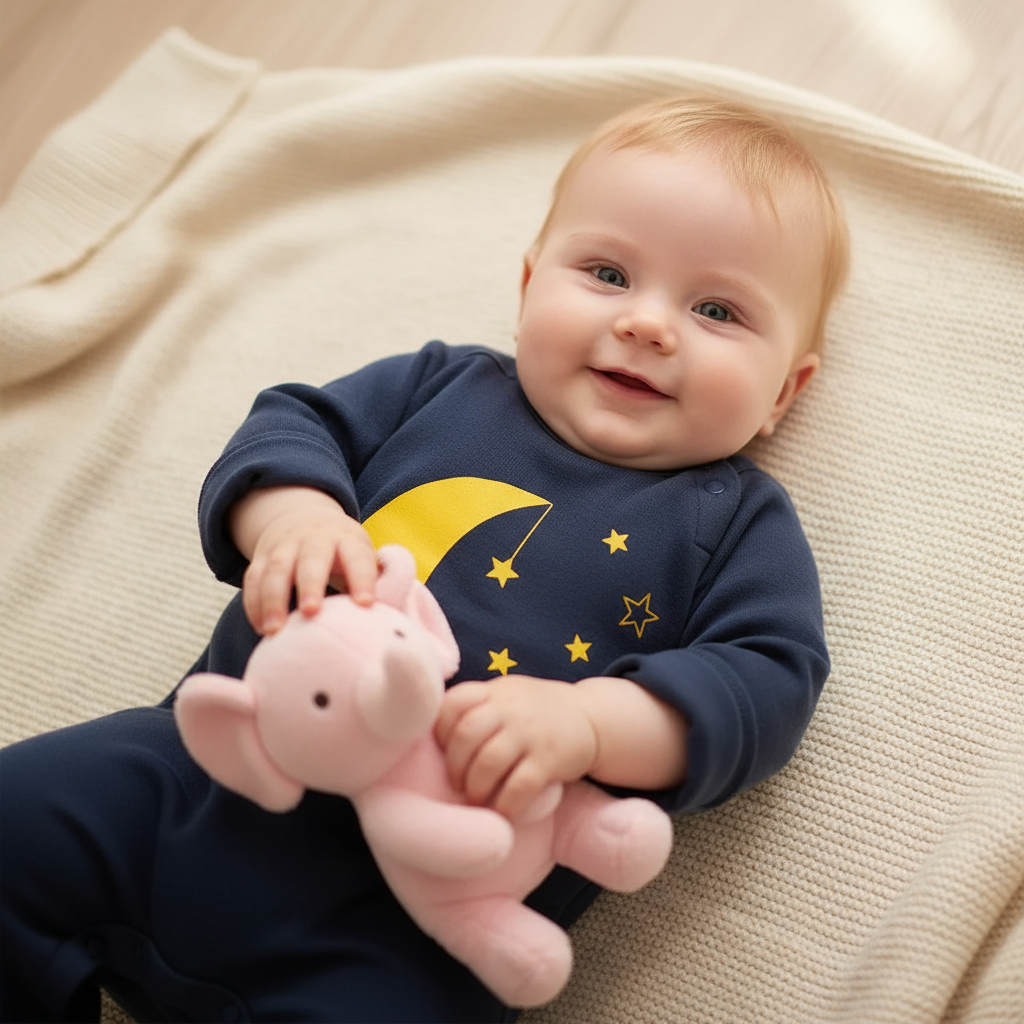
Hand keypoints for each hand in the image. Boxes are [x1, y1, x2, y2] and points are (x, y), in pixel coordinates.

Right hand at [230, 486, 378, 633]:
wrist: (305, 520)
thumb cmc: (345, 555)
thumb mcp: (363, 557)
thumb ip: (377, 583)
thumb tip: (393, 618)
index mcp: (348, 539)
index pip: (358, 557)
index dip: (363, 578)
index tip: (366, 604)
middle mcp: (315, 539)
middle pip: (311, 558)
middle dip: (310, 584)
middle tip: (312, 612)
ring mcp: (285, 547)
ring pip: (276, 569)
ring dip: (273, 599)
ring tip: (274, 631)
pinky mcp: (261, 558)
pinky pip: (252, 579)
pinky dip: (253, 604)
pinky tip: (261, 628)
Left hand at [434, 675, 598, 820]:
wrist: (590, 717)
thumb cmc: (535, 712)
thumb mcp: (506, 696)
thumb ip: (476, 708)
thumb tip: (432, 738)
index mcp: (494, 691)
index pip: (453, 703)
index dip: (440, 731)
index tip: (442, 752)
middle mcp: (510, 707)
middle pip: (466, 734)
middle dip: (454, 766)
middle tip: (457, 785)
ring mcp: (530, 732)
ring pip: (488, 762)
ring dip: (475, 788)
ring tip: (476, 799)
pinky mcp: (550, 759)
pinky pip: (519, 786)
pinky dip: (505, 804)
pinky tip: (502, 811)